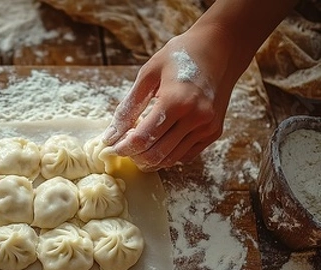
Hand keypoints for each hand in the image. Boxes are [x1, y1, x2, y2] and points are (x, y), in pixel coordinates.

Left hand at [102, 31, 234, 171]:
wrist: (220, 48)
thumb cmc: (180, 55)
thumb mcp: (148, 74)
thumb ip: (128, 107)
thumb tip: (110, 135)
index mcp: (176, 101)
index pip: (143, 138)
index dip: (123, 147)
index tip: (111, 147)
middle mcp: (195, 117)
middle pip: (156, 154)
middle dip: (134, 156)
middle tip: (124, 148)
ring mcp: (207, 127)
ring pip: (171, 159)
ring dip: (150, 159)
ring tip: (138, 147)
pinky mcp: (213, 132)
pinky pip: (185, 155)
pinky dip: (168, 155)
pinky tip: (159, 143)